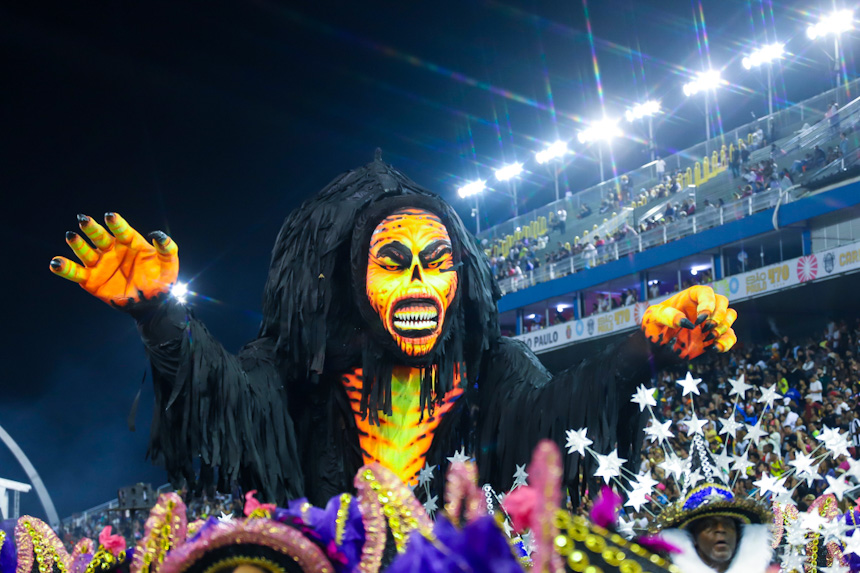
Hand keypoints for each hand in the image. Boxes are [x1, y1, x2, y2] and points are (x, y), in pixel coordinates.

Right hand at [50, 213, 178, 307]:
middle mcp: (112, 250)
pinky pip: (75, 273)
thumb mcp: (169, 263)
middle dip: (92, 228)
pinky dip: (64, 268)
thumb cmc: (162, 280)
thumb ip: (167, 248)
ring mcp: (100, 264)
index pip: (121, 230)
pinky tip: (56, 263)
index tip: (110, 216)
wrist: (153, 303)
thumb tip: (157, 235)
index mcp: (130, 242)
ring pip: (85, 251)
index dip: (116, 224)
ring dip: (77, 244)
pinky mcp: (90, 280)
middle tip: (84, 219)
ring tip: (71, 236)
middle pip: (99, 237)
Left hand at [641, 285, 736, 359]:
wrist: (656, 347)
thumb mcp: (653, 317)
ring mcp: (710, 322)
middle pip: (722, 301)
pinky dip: (727, 342)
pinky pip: (730, 336)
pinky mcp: (714, 337)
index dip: (708, 303)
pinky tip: (714, 348)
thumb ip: (666, 315)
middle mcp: (702, 307)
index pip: (706, 292)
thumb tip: (685, 321)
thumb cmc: (653, 326)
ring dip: (724, 327)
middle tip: (706, 328)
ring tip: (707, 337)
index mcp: (689, 298)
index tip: (701, 318)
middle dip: (719, 315)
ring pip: (730, 316)